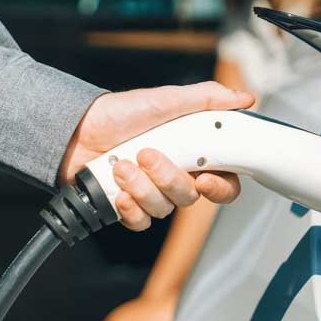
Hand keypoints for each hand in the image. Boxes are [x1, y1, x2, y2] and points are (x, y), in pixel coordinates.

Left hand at [58, 81, 253, 230]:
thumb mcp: (166, 99)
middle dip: (168, 178)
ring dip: (141, 186)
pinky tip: (117, 189)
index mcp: (192, 154)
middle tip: (147, 155)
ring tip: (121, 165)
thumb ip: (207, 99)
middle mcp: (174, 176)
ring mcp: (151, 193)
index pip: (224, 181)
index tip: (205, 178)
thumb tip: (244, 98)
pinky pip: (140, 221)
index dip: (221, 187)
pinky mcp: (128, 207)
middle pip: (191, 196)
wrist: (76, 129)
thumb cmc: (120, 112)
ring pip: (163, 208)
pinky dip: (129, 207)